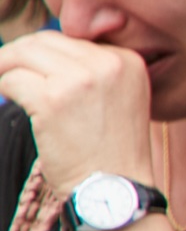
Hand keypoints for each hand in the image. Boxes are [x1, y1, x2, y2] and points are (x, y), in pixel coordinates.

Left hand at [0, 32, 153, 192]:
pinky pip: (13, 80)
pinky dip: (4, 89)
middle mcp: (108, 64)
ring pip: (24, 54)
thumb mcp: (120, 99)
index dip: (45, 54)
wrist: (114, 190)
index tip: (31, 68)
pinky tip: (6, 99)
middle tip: (4, 71)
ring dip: (4, 68)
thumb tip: (41, 52)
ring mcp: (80, 80)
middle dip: (18, 55)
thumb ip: (93, 72)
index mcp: (127, 61)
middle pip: (45, 41)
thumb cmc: (111, 152)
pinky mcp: (52, 100)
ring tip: (2, 84)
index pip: (73, 40)